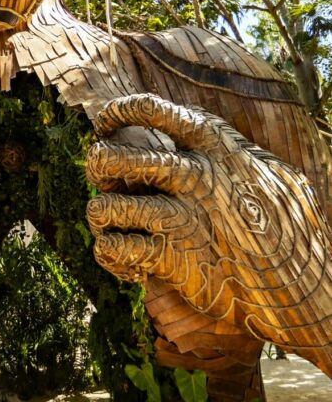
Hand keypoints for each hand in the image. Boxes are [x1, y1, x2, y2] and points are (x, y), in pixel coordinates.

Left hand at [85, 94, 331, 373]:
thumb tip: (211, 139)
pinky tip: (126, 257)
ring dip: (99, 215)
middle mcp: (196, 177)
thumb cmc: (289, 231)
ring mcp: (183, 219)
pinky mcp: (174, 260)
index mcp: (218, 147)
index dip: (119, 113)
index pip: (154, 110)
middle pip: (114, 157)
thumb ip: (240, 155)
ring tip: (111, 222)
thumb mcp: (278, 178)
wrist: (303, 291)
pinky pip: (114, 250)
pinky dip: (110, 254)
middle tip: (107, 180)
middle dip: (98, 166)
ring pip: (105, 207)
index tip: (106, 124)